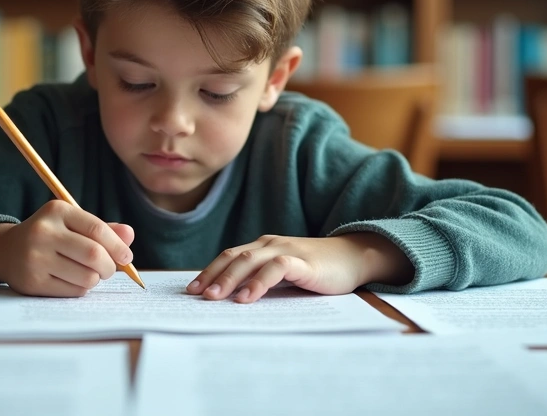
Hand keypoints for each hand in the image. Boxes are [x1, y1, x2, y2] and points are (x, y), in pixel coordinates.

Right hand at [0, 200, 133, 296]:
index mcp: (57, 211)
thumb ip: (102, 229)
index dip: (118, 246)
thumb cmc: (50, 236)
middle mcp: (43, 232)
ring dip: (96, 279)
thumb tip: (129, 235)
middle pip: (94, 255)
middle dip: (110, 266)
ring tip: (89, 273)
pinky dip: (81, 288)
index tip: (127, 257)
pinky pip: (73, 291)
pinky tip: (72, 280)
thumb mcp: (72, 224)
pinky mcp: (33, 282)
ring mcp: (36, 258)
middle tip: (110, 270)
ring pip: (87, 277)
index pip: (97, 229)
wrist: (6, 250)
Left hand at [186, 233, 412, 303]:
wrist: (355, 258)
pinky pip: (276, 268)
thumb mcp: (286, 276)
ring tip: (214, 298)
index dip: (210, 271)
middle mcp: (271, 244)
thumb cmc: (318, 271)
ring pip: (250, 260)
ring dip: (230, 278)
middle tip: (195, 295)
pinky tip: (247, 298)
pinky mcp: (303, 261)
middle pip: (234, 256)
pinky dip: (259, 282)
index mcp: (264, 247)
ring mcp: (287, 250)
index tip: (191, 290)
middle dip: (212, 275)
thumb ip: (264, 281)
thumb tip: (234, 301)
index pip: (230, 256)